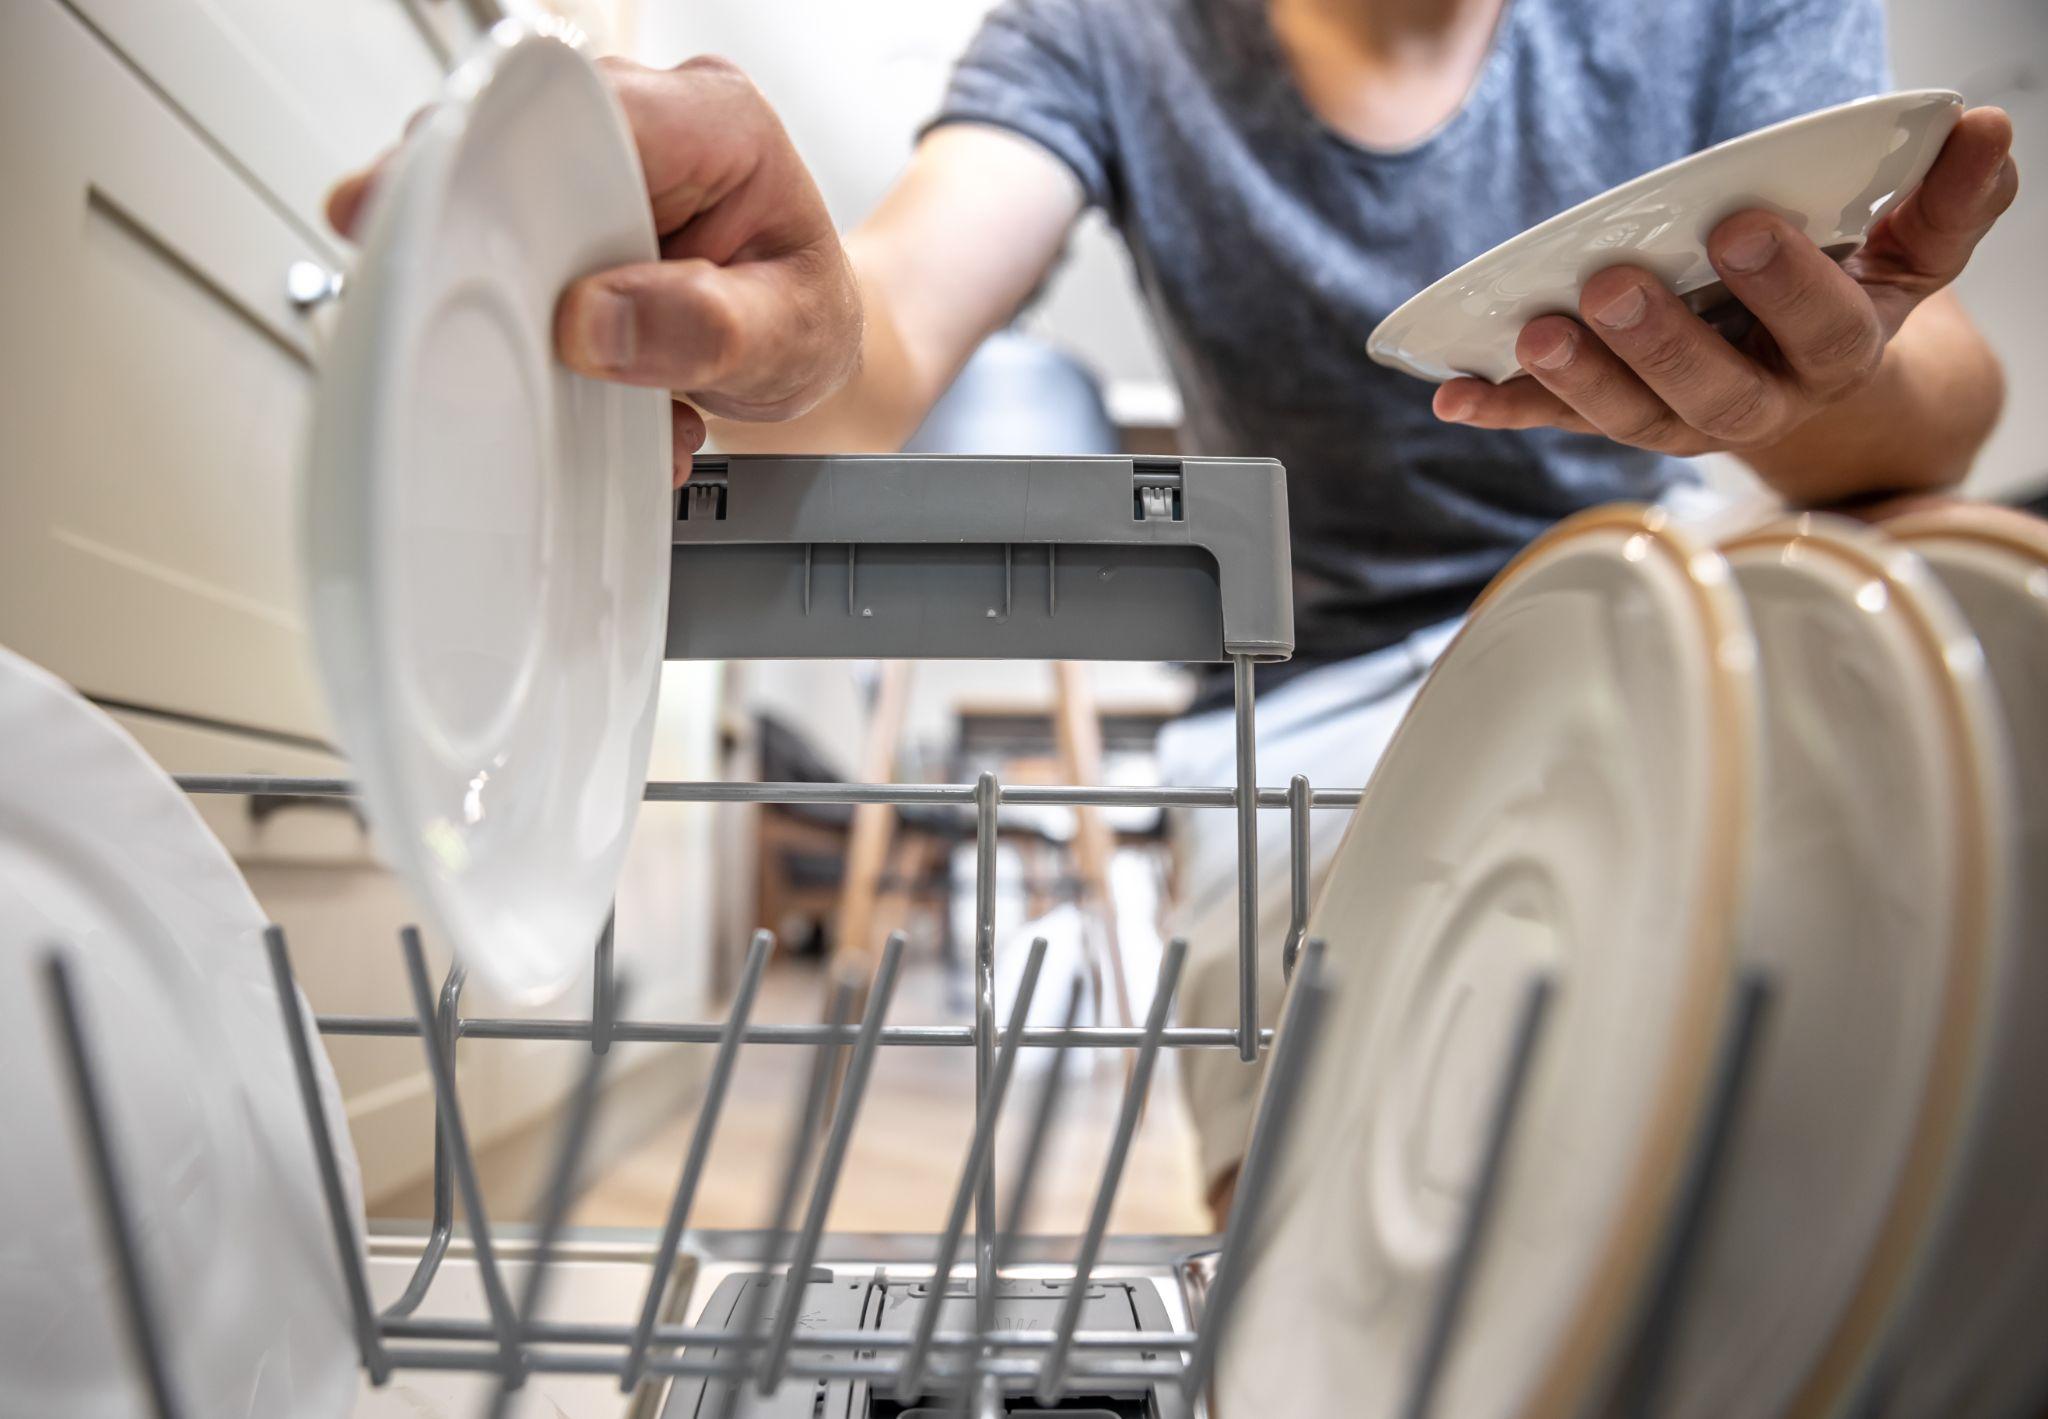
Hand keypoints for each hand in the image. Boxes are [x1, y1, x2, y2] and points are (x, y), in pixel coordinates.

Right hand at [327, 57, 862, 485]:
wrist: (800, 346)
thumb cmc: (802, 322)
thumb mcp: (791, 340)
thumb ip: (709, 330)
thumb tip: (598, 321)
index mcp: (713, 123)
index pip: (583, 112)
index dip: (491, 153)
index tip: (422, 215)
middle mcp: (644, 123)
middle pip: (506, 141)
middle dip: (467, 233)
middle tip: (460, 316)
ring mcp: (589, 162)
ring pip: (483, 192)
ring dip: (493, 291)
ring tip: (555, 363)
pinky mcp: (553, 206)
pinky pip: (493, 238)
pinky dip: (506, 314)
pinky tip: (559, 364)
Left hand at [1433, 107, 2017, 458]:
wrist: (1815, 385)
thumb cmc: (1853, 294)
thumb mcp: (1915, 252)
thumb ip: (1949, 201)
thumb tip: (1983, 129)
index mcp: (1835, 353)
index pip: (1822, 328)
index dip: (1785, 285)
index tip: (1741, 224)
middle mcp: (1759, 402)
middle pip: (1715, 395)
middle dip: (1664, 343)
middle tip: (1617, 285)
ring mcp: (1681, 419)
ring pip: (1632, 419)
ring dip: (1577, 380)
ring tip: (1533, 331)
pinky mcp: (1616, 418)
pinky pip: (1557, 422)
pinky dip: (1506, 408)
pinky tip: (1453, 394)